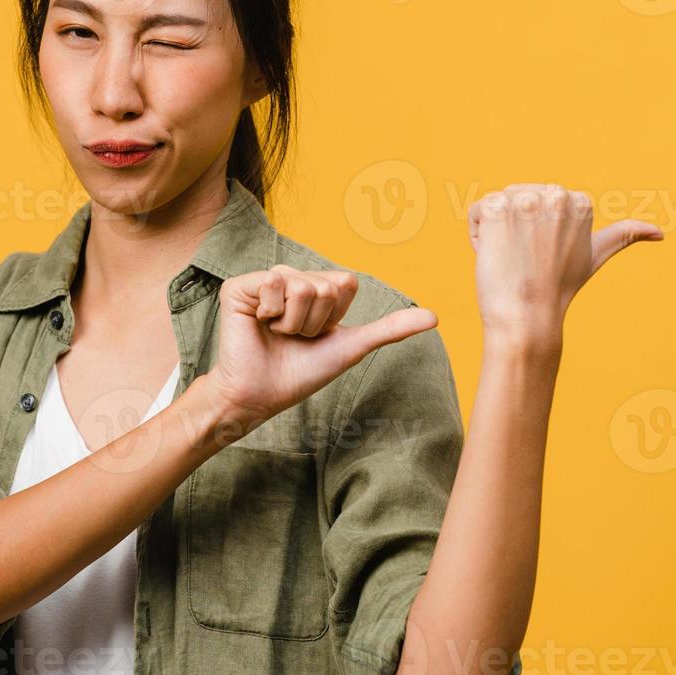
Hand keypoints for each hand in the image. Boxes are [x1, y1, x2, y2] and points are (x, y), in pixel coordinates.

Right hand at [205, 264, 437, 427]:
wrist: (261, 395)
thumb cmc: (302, 373)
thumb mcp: (352, 347)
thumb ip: (390, 329)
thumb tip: (435, 317)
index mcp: (316, 289)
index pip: (344, 283)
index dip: (336, 315)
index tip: (317, 335)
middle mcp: (291, 279)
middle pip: (325, 285)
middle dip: (314, 320)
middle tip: (294, 337)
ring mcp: (264, 281)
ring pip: (302, 285)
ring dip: (294, 321)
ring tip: (277, 334)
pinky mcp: (240, 287)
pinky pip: (273, 282)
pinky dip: (271, 313)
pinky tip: (259, 324)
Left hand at [468, 183, 663, 348]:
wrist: (528, 316)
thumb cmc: (558, 288)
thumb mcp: (596, 255)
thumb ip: (624, 235)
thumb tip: (660, 233)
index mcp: (579, 200)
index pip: (539, 202)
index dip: (535, 231)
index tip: (544, 255)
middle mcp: (555, 193)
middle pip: (516, 199)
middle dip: (515, 229)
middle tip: (527, 260)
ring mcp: (526, 199)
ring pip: (496, 205)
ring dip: (496, 232)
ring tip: (512, 258)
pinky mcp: (497, 207)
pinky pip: (477, 211)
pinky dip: (478, 235)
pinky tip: (494, 254)